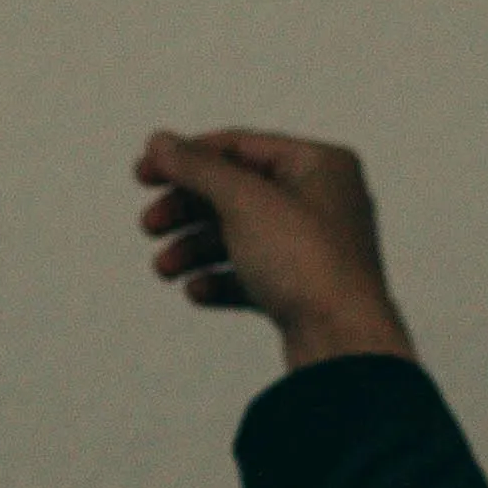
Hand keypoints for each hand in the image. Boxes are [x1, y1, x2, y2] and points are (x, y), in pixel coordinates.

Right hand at [133, 128, 417, 372]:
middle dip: (187, 209)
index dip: (188, 157)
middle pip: (236, 193)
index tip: (143, 173)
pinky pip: (253, 277)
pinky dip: (220, 281)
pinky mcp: (305, 292)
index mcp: (321, 165)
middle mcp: (323, 202)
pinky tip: (197, 291)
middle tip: (150, 226)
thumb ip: (198, 168)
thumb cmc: (310, 264)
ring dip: (195, 249)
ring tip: (164, 269)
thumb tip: (161, 142)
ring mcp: (315, 250)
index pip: (241, 146)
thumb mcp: (244, 201)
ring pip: (241, 238)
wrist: (343, 344)